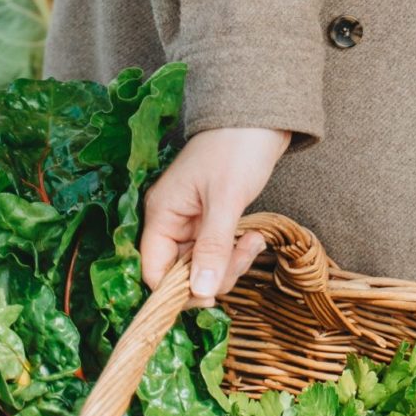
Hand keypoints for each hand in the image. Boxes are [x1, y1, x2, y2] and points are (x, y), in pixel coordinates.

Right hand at [140, 127, 290, 304]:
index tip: (211, 297)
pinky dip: (238, 250)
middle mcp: (171, 220)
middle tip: (245, 254)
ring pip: (204, 265)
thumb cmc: (237, 149)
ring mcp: (192, 221)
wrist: (262, 118)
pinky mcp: (213, 220)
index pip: (153, 271)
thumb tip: (202, 293)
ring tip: (255, 241)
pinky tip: (256, 237)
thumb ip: (213, 247)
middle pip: (181, 272)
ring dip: (231, 262)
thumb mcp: (226, 200)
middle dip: (216, 273)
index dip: (179, 291)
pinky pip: (219, 250)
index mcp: (161, 214)